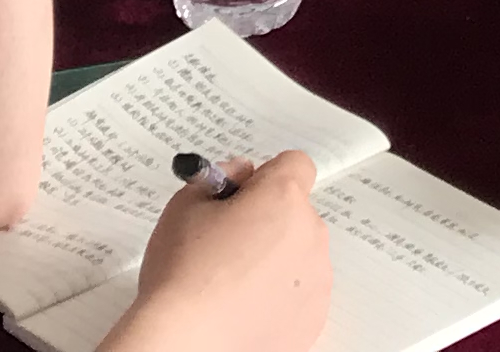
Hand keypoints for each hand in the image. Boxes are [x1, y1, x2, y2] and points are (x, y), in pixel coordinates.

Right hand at [118, 156, 329, 351]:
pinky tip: (244, 307)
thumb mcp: (185, 205)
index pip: (295, 165)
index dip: (265, 177)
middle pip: (296, 212)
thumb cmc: (183, 277)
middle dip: (267, 220)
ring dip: (275, 261)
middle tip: (227, 244)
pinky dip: (279, 298)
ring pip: (300, 255)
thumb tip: (239, 174)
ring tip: (231, 283)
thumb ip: (219, 178)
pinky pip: (300, 294)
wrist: (186, 341)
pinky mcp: (314, 318)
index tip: (243, 195)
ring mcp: (316, 279)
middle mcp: (310, 233)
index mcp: (283, 197)